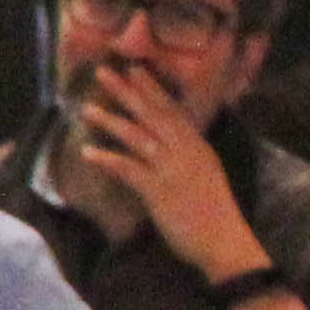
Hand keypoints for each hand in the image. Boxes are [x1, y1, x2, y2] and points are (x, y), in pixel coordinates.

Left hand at [69, 62, 246, 275]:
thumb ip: (187, 154)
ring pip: (137, 136)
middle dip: (127, 91)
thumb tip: (167, 141)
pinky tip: (87, 153)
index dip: (152, 88)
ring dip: (111, 121)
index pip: (173, 110)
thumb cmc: (214, 212)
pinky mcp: (158, 190)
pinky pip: (128, 170)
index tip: (134, 68)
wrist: (224, 241)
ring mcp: (171, 169)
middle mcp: (185, 151)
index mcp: (197, 146)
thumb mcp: (205, 173)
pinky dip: (107, 160)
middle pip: (153, 114)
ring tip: (85, 109)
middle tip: (103, 72)